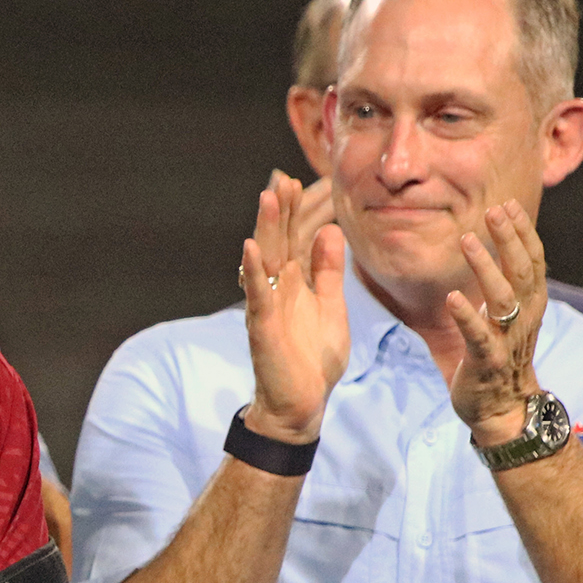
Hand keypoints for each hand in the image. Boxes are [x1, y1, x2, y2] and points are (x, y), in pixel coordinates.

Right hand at [241, 171, 348, 443]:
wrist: (302, 403)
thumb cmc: (313, 359)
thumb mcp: (331, 307)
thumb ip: (328, 272)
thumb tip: (331, 231)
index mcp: (294, 284)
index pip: (295, 241)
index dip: (297, 213)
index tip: (302, 182)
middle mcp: (277, 290)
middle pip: (278, 243)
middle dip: (280, 212)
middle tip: (283, 179)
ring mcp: (267, 306)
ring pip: (265, 261)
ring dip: (266, 229)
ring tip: (268, 199)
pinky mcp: (262, 327)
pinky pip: (257, 295)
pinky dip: (254, 272)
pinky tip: (251, 248)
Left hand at [446, 200, 547, 445]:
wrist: (503, 408)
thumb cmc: (502, 355)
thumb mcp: (512, 315)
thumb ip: (509, 284)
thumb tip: (504, 245)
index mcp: (532, 304)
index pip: (533, 261)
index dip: (522, 232)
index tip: (508, 205)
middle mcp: (525, 318)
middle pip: (521, 272)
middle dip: (508, 239)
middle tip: (492, 211)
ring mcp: (508, 340)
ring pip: (502, 298)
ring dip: (485, 267)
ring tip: (466, 241)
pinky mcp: (487, 361)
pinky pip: (478, 336)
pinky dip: (466, 316)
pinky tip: (452, 298)